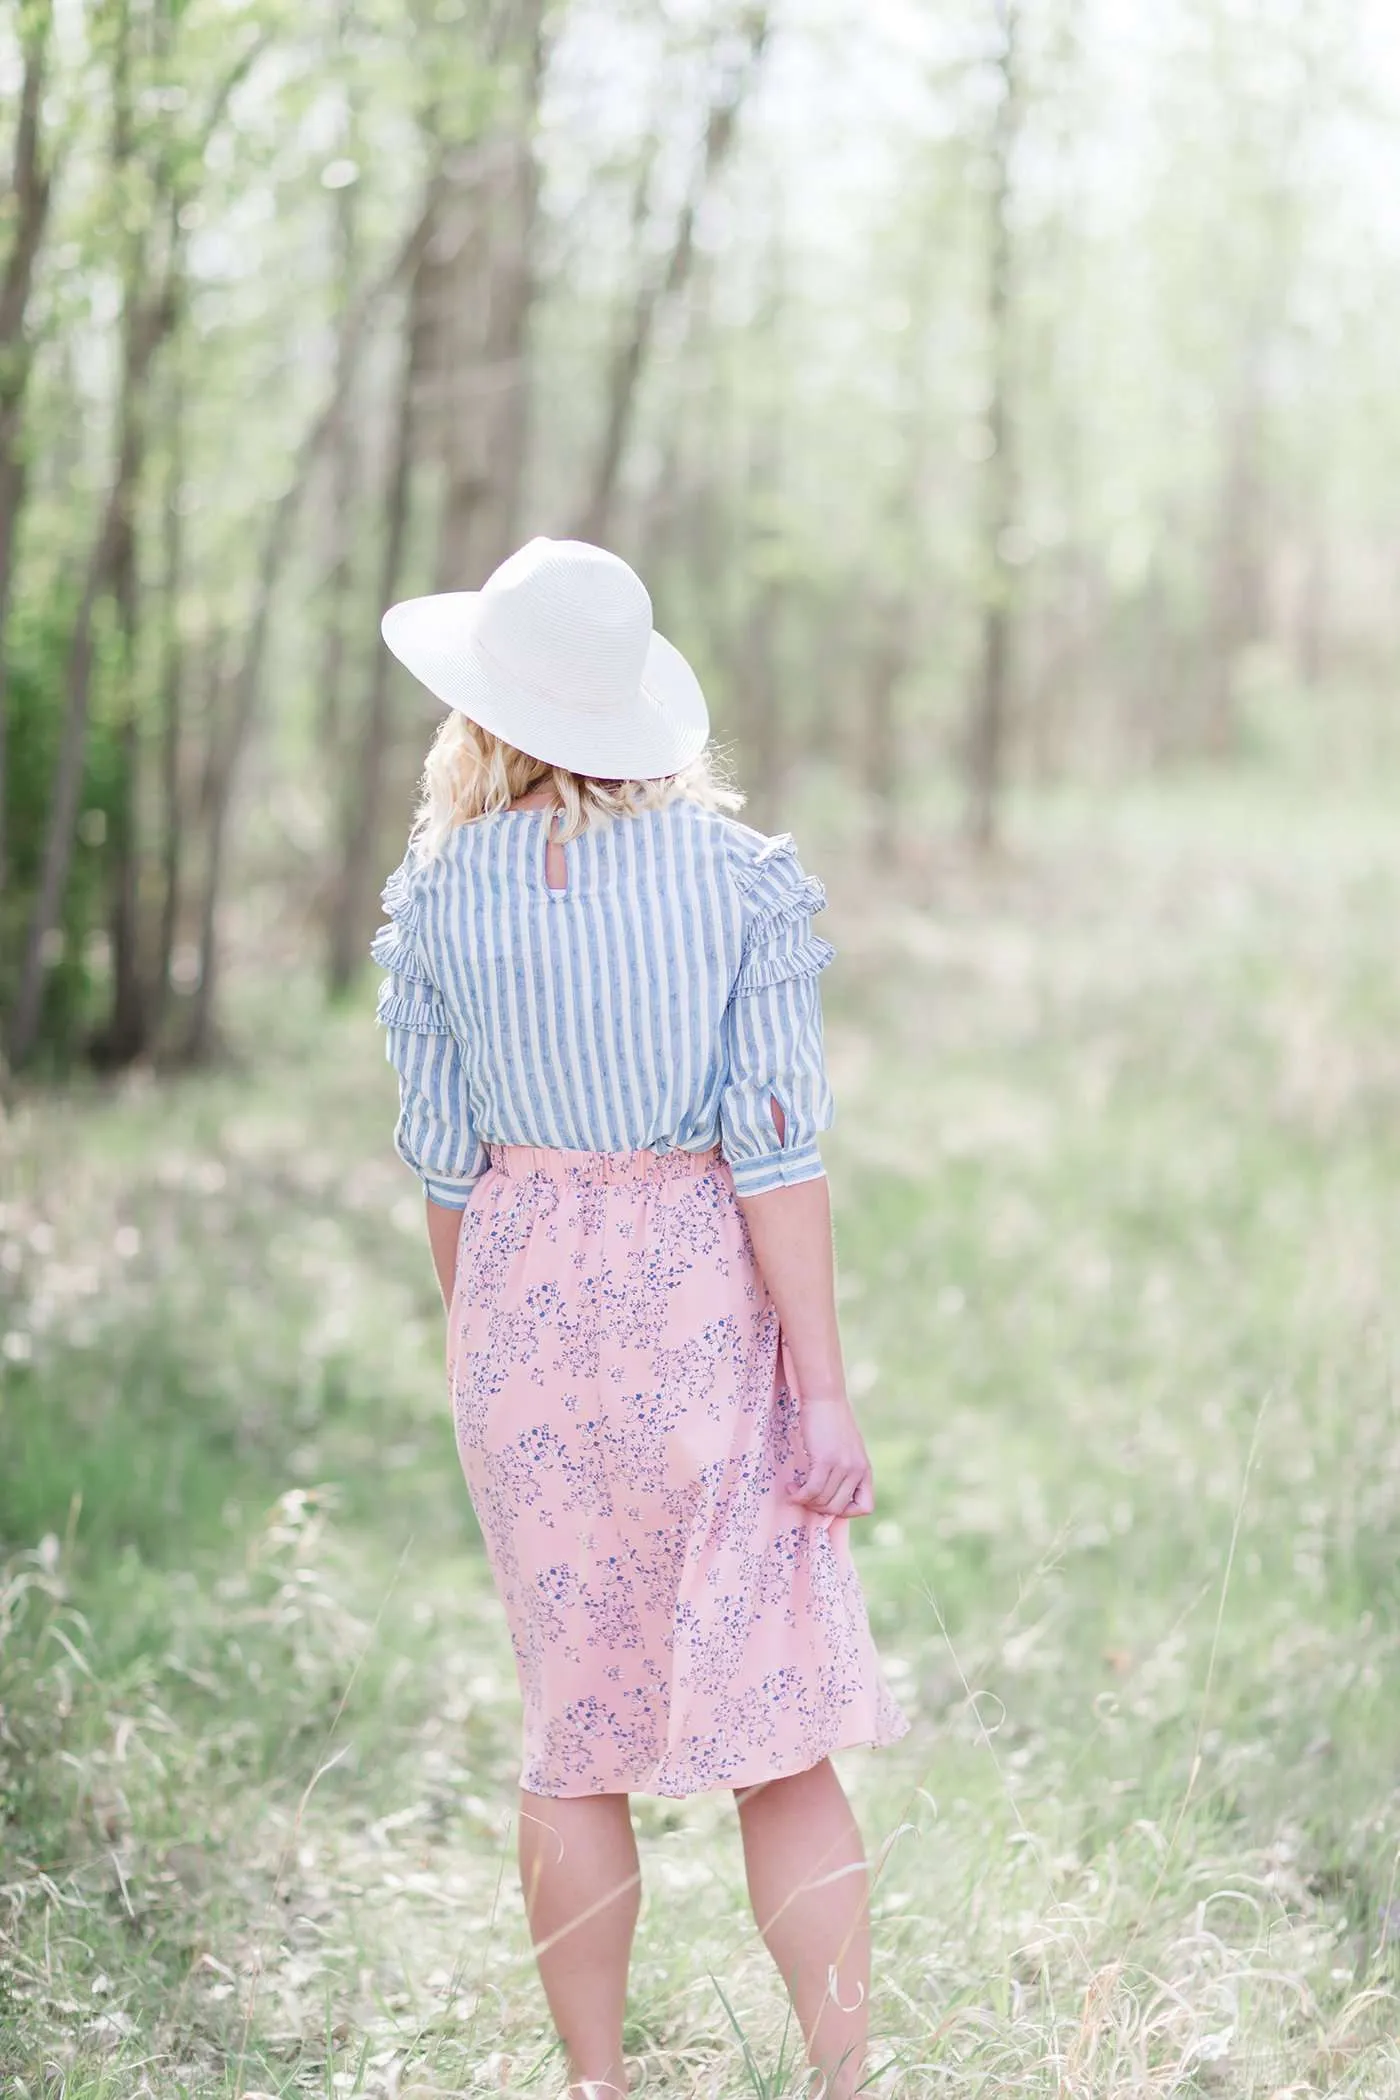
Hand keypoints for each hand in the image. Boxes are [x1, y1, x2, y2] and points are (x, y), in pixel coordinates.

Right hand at [790, 1397, 874, 1517]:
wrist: (825, 1398)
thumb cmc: (831, 1423)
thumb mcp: (848, 1450)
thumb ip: (846, 1471)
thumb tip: (830, 1496)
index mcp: (865, 1469)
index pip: (866, 1507)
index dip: (846, 1511)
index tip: (827, 1501)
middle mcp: (857, 1470)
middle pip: (838, 1507)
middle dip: (818, 1508)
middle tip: (804, 1497)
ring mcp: (842, 1466)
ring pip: (822, 1501)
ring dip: (804, 1500)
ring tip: (794, 1490)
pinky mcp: (825, 1460)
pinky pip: (811, 1490)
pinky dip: (798, 1495)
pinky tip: (790, 1488)